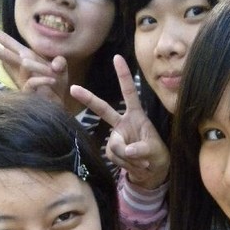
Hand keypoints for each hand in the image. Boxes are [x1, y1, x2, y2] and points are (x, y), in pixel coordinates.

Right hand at [0, 21, 68, 104]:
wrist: (59, 104)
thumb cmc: (57, 86)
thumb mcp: (61, 70)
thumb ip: (59, 62)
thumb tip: (56, 64)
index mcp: (25, 56)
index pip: (8, 42)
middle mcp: (22, 66)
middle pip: (4, 54)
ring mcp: (23, 79)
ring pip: (24, 65)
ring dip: (37, 65)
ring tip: (43, 67)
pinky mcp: (29, 92)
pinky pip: (33, 82)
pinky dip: (44, 79)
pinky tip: (53, 80)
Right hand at [70, 55, 169, 189]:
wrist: (152, 171)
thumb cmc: (156, 155)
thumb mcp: (155, 151)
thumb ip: (142, 149)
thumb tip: (127, 150)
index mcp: (136, 115)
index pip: (130, 93)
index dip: (124, 76)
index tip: (117, 57)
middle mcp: (123, 123)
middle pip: (103, 109)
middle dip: (88, 99)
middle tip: (73, 88)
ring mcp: (115, 136)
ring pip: (115, 146)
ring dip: (130, 158)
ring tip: (143, 163)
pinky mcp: (111, 150)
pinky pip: (114, 156)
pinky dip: (126, 164)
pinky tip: (135, 166)